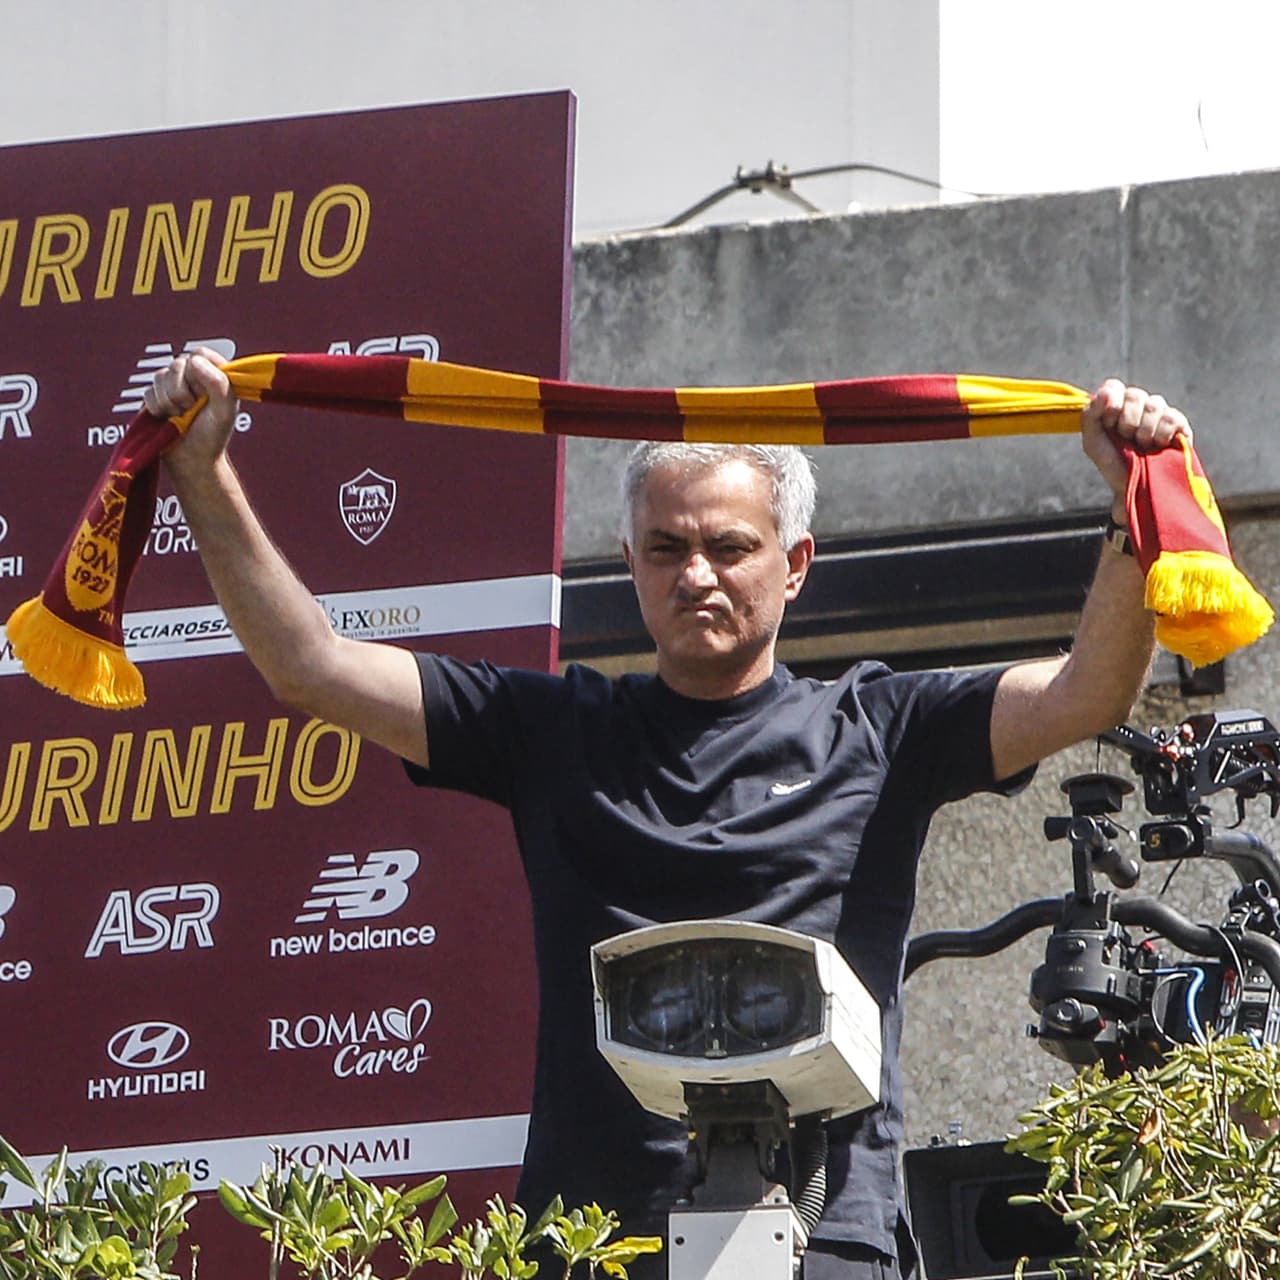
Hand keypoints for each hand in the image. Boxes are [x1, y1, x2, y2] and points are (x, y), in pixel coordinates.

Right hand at [144, 348, 238, 468]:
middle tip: (192, 409)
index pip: (200, 353)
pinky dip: (158, 408)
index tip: (205, 393)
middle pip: (177, 364)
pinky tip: (168, 419)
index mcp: (214, 377)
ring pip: (160, 376)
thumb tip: (194, 360)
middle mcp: (193, 378)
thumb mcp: (225, 411)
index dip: (199, 371)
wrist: (190, 460)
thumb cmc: (211, 437)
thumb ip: (218, 383)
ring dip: (170, 401)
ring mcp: (172, 386)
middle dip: (183, 391)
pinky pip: (148, 392)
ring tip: (181, 416)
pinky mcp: (155, 397)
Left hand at [1081, 378, 1192, 519]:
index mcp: (1117, 406)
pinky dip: (1160, 435)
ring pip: (1154, 404)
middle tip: (1126, 438)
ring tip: (1142, 446)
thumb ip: (1091, 414)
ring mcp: (1161, 413)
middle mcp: (1139, 406)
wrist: (1133, 487)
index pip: (1114, 386)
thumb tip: (1106, 391)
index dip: (1111, 403)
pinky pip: (1171, 418)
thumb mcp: (1092, 442)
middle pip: (1135, 394)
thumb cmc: (1112, 463)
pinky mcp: (1180, 425)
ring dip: (1143, 430)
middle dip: (1127, 421)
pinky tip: (1158, 446)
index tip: (1108, 423)